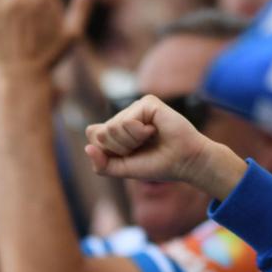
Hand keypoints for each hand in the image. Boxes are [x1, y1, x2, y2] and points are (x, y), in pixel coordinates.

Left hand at [84, 95, 243, 198]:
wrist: (184, 162)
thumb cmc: (156, 165)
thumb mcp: (122, 169)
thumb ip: (101, 164)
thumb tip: (87, 148)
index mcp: (116, 130)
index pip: (92, 135)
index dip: (108, 152)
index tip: (129, 156)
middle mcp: (124, 116)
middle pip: (102, 134)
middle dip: (121, 148)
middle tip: (142, 148)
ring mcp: (135, 108)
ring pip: (113, 127)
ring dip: (131, 141)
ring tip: (149, 139)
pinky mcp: (147, 102)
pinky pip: (127, 121)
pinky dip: (139, 133)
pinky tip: (154, 131)